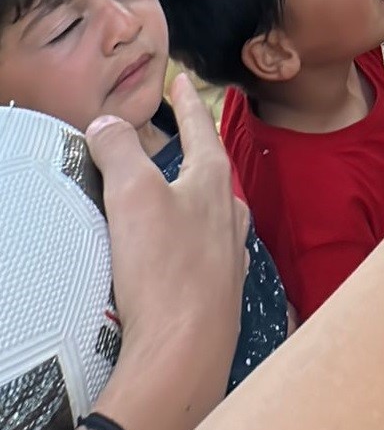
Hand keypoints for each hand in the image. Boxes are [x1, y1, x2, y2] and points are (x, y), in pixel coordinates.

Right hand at [84, 74, 247, 429]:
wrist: (187, 349)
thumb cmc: (166, 269)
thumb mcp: (133, 195)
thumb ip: (121, 150)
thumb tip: (109, 123)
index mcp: (213, 181)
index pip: (202, 127)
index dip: (187, 102)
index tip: (182, 80)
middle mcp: (228, 212)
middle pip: (213, 167)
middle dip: (197, 145)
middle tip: (184, 129)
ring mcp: (229, 251)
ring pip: (216, 209)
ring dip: (198, 193)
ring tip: (183, 186)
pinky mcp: (219, 288)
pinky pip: (211, 249)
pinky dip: (196, 238)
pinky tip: (188, 246)